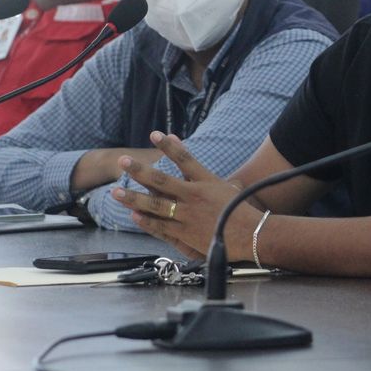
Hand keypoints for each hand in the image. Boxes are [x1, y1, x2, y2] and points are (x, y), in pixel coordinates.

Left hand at [112, 131, 259, 261]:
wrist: (254, 236)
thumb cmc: (244, 213)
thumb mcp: (230, 189)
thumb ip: (213, 181)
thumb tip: (202, 172)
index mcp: (207, 181)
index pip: (185, 158)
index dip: (169, 146)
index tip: (156, 134)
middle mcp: (195, 195)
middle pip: (162, 180)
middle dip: (140, 170)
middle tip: (124, 161)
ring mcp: (188, 215)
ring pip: (155, 205)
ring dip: (134, 198)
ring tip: (116, 191)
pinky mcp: (186, 234)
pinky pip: (161, 226)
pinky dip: (146, 221)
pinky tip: (133, 215)